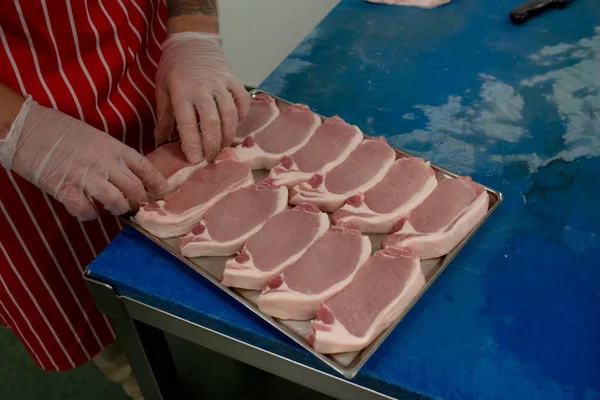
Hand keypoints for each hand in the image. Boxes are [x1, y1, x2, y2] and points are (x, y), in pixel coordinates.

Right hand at [0, 97, 166, 219]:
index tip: (165, 193)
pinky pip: (86, 211)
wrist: (26, 129)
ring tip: (114, 208)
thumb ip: (113, 156)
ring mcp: (86, 177)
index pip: (145, 168)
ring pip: (117, 203)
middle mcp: (104, 163)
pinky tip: (87, 210)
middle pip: (135, 190)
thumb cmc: (60, 131)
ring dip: (118, 209)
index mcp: (113, 148)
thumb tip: (129, 174)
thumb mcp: (95, 137)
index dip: (158, 183)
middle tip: (138, 206)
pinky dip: (89, 214)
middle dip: (140, 202)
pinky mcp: (66, 190)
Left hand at [154, 32, 249, 162]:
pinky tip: (235, 127)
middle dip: (212, 145)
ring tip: (223, 147)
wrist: (193, 41)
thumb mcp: (162, 88)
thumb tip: (160, 140)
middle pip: (211, 122)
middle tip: (210, 158)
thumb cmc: (174, 67)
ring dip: (227, 135)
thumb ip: (164, 115)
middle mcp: (203, 88)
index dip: (192, 144)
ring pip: (229, 114)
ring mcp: (221, 84)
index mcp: (181, 92)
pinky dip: (241, 117)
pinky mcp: (233, 80)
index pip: (187, 123)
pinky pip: (242, 101)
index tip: (194, 160)